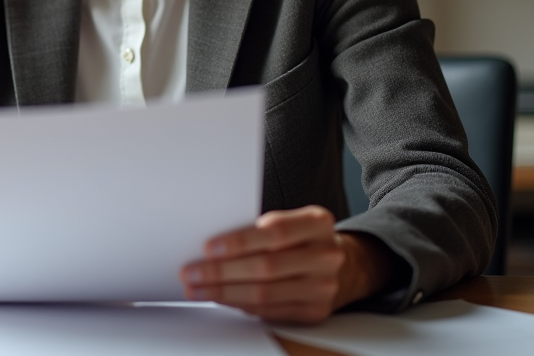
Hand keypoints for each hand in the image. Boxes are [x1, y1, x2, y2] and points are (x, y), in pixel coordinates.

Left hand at [180, 206, 401, 323]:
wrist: (343, 265)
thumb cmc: (302, 239)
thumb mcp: (292, 222)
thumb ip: (261, 229)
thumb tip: (212, 246)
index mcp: (318, 223)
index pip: (275, 233)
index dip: (240, 241)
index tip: (208, 247)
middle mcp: (326, 255)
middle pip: (267, 267)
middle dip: (222, 272)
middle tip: (191, 273)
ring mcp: (324, 287)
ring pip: (265, 294)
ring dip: (224, 293)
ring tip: (197, 289)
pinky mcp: (315, 311)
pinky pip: (270, 311)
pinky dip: (240, 305)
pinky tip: (220, 299)